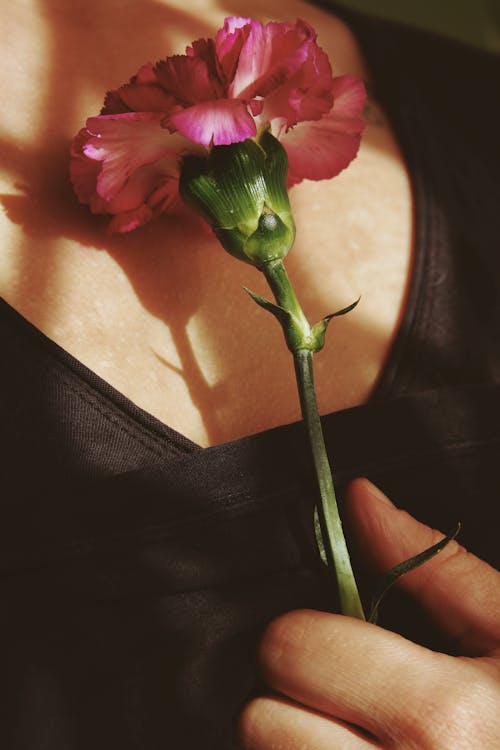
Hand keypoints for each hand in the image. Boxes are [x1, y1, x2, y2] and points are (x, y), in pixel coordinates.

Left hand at [238, 478, 499, 748]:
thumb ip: (433, 566)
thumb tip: (359, 499)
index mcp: (444, 720)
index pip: (293, 647)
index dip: (309, 634)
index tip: (340, 642)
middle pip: (261, 721)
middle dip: (293, 698)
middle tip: (345, 699)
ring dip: (295, 746)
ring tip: (351, 740)